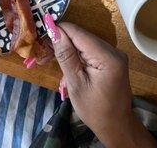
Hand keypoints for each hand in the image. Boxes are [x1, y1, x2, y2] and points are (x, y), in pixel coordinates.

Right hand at [43, 15, 156, 147]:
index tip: (40, 37)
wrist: (116, 126)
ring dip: (67, 48)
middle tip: (42, 53)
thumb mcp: (75, 84)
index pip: (77, 32)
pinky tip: (66, 63)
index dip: (58, 31)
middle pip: (81, 35)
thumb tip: (53, 30)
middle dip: (61, 41)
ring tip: (49, 59)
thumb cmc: (94, 110)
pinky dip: (76, 53)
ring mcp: (114, 54)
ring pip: (83, 41)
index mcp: (107, 57)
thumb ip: (65, 55)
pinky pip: (89, 48)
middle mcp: (114, 50)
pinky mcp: (111, 58)